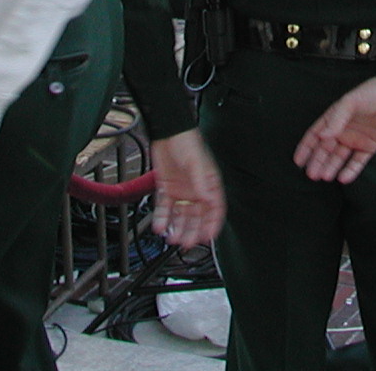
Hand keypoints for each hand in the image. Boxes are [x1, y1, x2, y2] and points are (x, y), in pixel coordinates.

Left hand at [149, 129, 224, 248]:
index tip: (208, 236)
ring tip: (172, 239)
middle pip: (197, 216)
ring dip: (178, 228)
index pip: (214, 208)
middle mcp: (196, 190)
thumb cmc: (187, 142)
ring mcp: (181, 191)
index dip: (213, 223)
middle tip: (188, 243)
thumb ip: (200, 180)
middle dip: (193, 231)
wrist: (167, 133)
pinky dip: (163, 218)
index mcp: (209, 184)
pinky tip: (160, 226)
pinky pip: (165, 208)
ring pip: (181, 215)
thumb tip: (205, 197)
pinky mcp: (167, 189)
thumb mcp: (196, 162)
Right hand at [293, 77, 375, 183]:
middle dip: (317, 162)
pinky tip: (344, 178)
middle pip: (326, 150)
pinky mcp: (370, 147)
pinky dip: (351, 171)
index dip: (306, 148)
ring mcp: (356, 140)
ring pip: (339, 158)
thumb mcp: (351, 101)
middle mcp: (343, 131)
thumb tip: (322, 136)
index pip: (315, 135)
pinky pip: (358, 162)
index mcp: (335, 119)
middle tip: (311, 175)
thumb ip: (337, 118)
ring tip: (324, 177)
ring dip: (331, 167)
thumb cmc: (372, 93)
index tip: (298, 161)